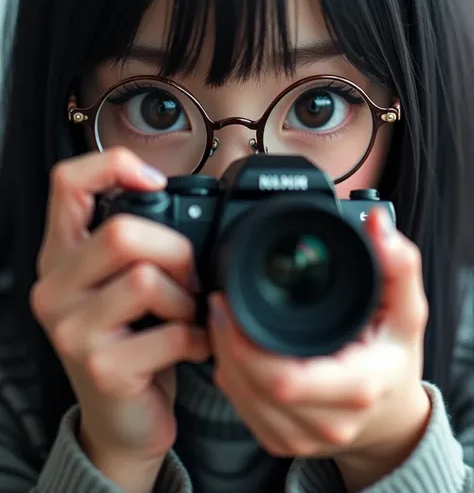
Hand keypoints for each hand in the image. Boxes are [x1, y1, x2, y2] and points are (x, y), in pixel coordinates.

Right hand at [31, 148, 209, 492]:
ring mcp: (72, 330)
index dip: (114, 166)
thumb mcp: (118, 283)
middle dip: (176, 250)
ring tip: (188, 315)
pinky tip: (195, 345)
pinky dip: (198, 338)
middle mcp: (55, 287)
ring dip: (187, 298)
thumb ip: (134, 242)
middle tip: (190, 276)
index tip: (155, 182)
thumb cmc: (130, 340)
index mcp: (61, 254)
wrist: (121, 420)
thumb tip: (180, 200)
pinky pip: (170, 333)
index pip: (66, 182)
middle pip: (122, 232)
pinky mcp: (101, 368)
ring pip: (146, 279)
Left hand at [209, 209, 430, 490]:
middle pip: (252, 385)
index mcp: (358, 387)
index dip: (244, 340)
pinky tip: (232, 349)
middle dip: (225, 340)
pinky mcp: (281, 441)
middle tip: (218, 302)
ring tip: (221, 319)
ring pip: (240, 397)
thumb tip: (376, 223)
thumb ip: (397, 264)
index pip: (283, 377)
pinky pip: (241, 409)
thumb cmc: (394, 358)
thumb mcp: (407, 309)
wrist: (392, 416)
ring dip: (222, 355)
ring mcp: (302, 437)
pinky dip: (230, 375)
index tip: (228, 300)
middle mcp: (329, 421)